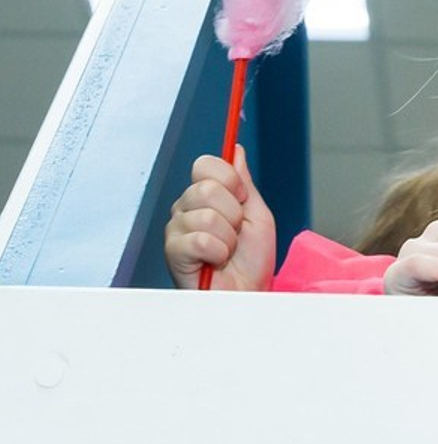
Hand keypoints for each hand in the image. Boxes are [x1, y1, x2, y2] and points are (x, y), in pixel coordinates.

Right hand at [164, 146, 276, 290]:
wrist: (249, 293)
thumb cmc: (251, 261)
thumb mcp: (257, 215)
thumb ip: (244, 183)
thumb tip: (235, 151)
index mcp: (205, 196)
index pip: (205, 165)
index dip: (230, 179)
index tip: (242, 199)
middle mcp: (186, 208)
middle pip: (206, 188)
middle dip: (234, 213)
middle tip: (236, 232)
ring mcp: (176, 229)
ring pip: (206, 215)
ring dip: (228, 237)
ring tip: (226, 251)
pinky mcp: (173, 252)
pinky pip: (200, 239)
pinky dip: (218, 252)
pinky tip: (215, 261)